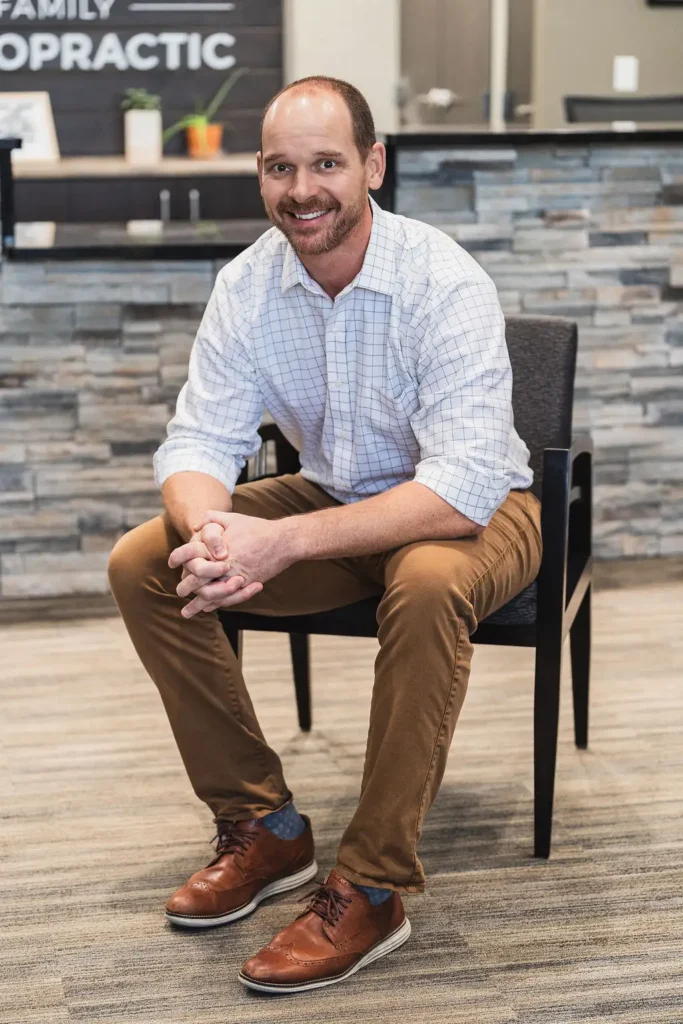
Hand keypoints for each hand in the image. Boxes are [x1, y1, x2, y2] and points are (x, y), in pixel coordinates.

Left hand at [169, 510, 295, 617]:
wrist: (282, 540)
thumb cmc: (257, 528)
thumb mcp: (233, 518)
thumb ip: (212, 519)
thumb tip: (195, 526)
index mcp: (215, 547)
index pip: (189, 555)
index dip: (178, 559)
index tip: (171, 564)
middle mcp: (222, 564)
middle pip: (196, 580)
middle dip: (185, 587)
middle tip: (179, 592)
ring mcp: (234, 576)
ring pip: (210, 594)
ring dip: (197, 604)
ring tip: (187, 612)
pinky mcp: (245, 584)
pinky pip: (226, 599)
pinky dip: (215, 604)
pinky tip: (208, 608)